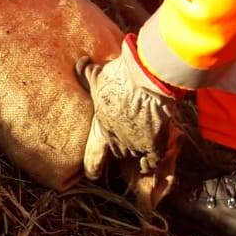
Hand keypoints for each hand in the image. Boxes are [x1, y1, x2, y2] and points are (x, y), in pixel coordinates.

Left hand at [82, 35, 180, 172]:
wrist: (146, 79)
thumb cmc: (120, 76)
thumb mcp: (99, 75)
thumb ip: (88, 73)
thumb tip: (81, 63)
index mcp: (102, 125)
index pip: (95, 152)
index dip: (94, 163)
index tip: (92, 173)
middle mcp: (117, 138)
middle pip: (120, 149)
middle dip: (123, 145)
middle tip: (129, 139)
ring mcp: (136, 143)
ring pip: (137, 153)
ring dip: (139, 149)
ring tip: (144, 146)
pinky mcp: (154, 144)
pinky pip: (153, 159)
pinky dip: (152, 161)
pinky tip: (152, 160)